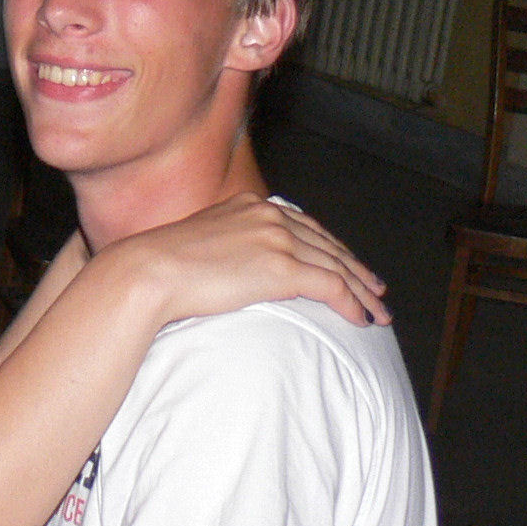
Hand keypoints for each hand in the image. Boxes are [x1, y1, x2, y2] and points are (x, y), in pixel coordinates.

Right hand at [119, 193, 389, 329]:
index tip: (348, 265)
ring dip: (363, 292)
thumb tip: (232, 265)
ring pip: (337, 266)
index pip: (305, 226)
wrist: (148, 271)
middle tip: (376, 290)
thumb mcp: (199, 242)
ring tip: (378, 313)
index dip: (333, 248)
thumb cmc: (160, 267)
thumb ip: (227, 244)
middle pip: (328, 244)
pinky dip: (352, 304)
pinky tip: (362, 320)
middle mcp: (270, 215)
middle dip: (356, 269)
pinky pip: (331, 286)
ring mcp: (277, 239)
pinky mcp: (281, 267)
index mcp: (251, 205)